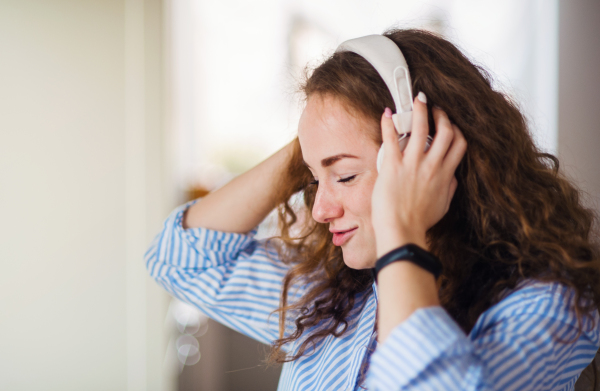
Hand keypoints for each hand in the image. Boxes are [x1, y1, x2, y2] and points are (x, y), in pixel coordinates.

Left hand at [371, 92, 466, 256]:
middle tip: (435, 109)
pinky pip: (392, 138)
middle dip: (442, 115)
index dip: (456, 130)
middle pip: (446, 131)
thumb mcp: (442, 205)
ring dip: (419, 110)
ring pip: (421, 128)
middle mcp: (432, 165)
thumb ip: (449, 188)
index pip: (459, 144)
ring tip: (417, 100)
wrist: (402, 231)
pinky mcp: (393, 165)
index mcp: (445, 174)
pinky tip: (387, 113)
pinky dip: (389, 123)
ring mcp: (413, 164)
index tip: (450, 125)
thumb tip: (452, 178)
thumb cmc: (419, 221)